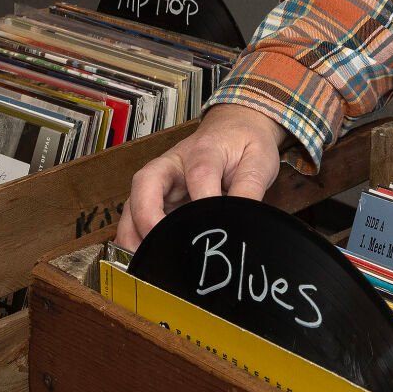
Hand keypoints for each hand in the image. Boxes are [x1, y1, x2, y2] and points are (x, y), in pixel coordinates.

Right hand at [117, 105, 286, 250]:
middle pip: (146, 183)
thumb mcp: (259, 161)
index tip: (214, 229)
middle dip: (146, 217)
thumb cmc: (246, 144)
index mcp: (204, 150)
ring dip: (133, 232)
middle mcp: (173, 163)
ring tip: (144, 263)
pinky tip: (143, 260)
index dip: (204, 202)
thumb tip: (241, 223)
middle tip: (158, 249)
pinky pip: (137, 215)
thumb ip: (249, 190)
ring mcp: (160, 179)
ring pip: (134, 201)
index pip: (199, 175)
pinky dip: (135, 237)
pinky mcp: (157, 195)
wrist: (235, 127)